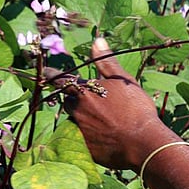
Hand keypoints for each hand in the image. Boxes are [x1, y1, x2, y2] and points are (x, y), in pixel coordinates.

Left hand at [54, 38, 178, 170]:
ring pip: (75, 119)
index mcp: (83, 91)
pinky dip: (90, 134)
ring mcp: (79, 130)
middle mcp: (77, 110)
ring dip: (83, 116)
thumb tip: (97, 40)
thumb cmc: (135, 108)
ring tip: (102, 118)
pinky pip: (82, 138)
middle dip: (76, 99)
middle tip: (91, 100)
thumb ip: (106, 61)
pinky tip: (105, 135)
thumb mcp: (122, 80)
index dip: (52, 75)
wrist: (143, 142)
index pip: (60, 80)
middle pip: (69, 101)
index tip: (45, 73)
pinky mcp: (84, 148)